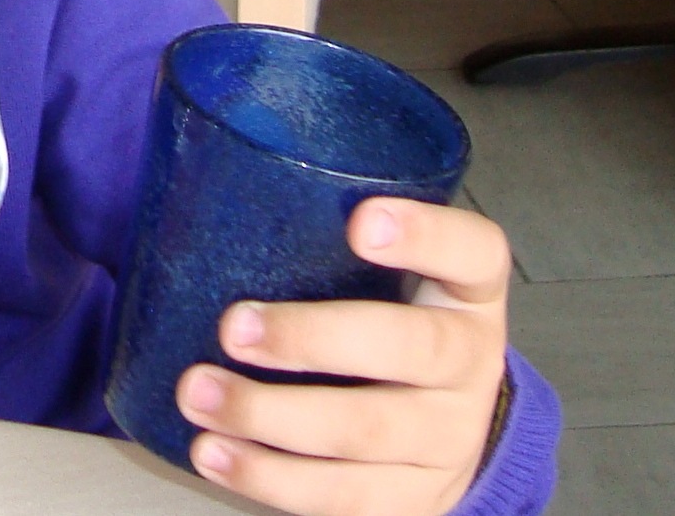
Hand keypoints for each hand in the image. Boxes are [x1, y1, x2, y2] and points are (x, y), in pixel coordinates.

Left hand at [174, 198, 508, 515]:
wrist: (447, 427)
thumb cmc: (391, 325)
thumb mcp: (388, 277)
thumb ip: (327, 242)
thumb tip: (208, 190)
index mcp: (468, 294)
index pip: (475, 252)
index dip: (426, 236)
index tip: (361, 223)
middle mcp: (470, 365)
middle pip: (412, 350)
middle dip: (314, 339)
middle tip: (233, 327)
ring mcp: (447, 440)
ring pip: (368, 434)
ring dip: (272, 417)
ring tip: (199, 394)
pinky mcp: (412, 500)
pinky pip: (343, 498)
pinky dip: (270, 479)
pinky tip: (215, 452)